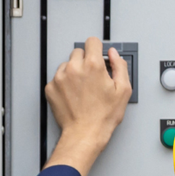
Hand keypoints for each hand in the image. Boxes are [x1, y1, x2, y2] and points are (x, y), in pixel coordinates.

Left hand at [44, 35, 130, 175]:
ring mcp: (60, 78)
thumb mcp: (123, 90)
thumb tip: (114, 55)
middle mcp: (74, 68)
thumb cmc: (103, 117)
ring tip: (82, 88)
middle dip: (86, 61)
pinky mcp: (51, 88)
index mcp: (93, 65)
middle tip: (92, 77)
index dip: (97, 48)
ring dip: (74, 71)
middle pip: (78, 52)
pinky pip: (58, 77)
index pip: (92, 41)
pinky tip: (74, 95)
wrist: (84, 134)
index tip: (98, 55)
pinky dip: (64, 83)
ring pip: (67, 64)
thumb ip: (120, 66)